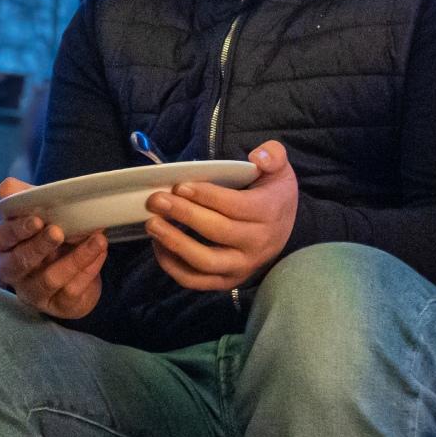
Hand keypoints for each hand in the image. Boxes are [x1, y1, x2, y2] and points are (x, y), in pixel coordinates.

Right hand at [0, 177, 108, 320]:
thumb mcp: (40, 212)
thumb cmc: (52, 235)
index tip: (37, 220)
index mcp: (6, 246)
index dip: (18, 229)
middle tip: (59, 231)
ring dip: (75, 259)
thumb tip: (7, 187)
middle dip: (40, 246)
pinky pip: (70, 292)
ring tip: (98, 240)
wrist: (76, 267)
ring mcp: (34, 292)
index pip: (3, 237)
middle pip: (20, 262)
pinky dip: (88, 271)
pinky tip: (100, 253)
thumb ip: (24, 197)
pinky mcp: (58, 306)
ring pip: (48, 280)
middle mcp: (14, 272)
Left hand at [147, 141, 299, 292]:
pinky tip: (159, 244)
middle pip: (217, 231)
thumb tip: (257, 157)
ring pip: (205, 261)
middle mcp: (258, 244)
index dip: (206, 196)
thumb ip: (273, 155)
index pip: (235, 206)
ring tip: (152, 224)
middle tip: (157, 200)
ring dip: (175, 243)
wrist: (283, 229)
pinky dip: (173, 266)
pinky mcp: (227, 281)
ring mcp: (242, 267)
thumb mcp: (279, 168)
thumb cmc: (272, 194)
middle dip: (184, 214)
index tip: (180, 186)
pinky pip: (196, 280)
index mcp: (269, 213)